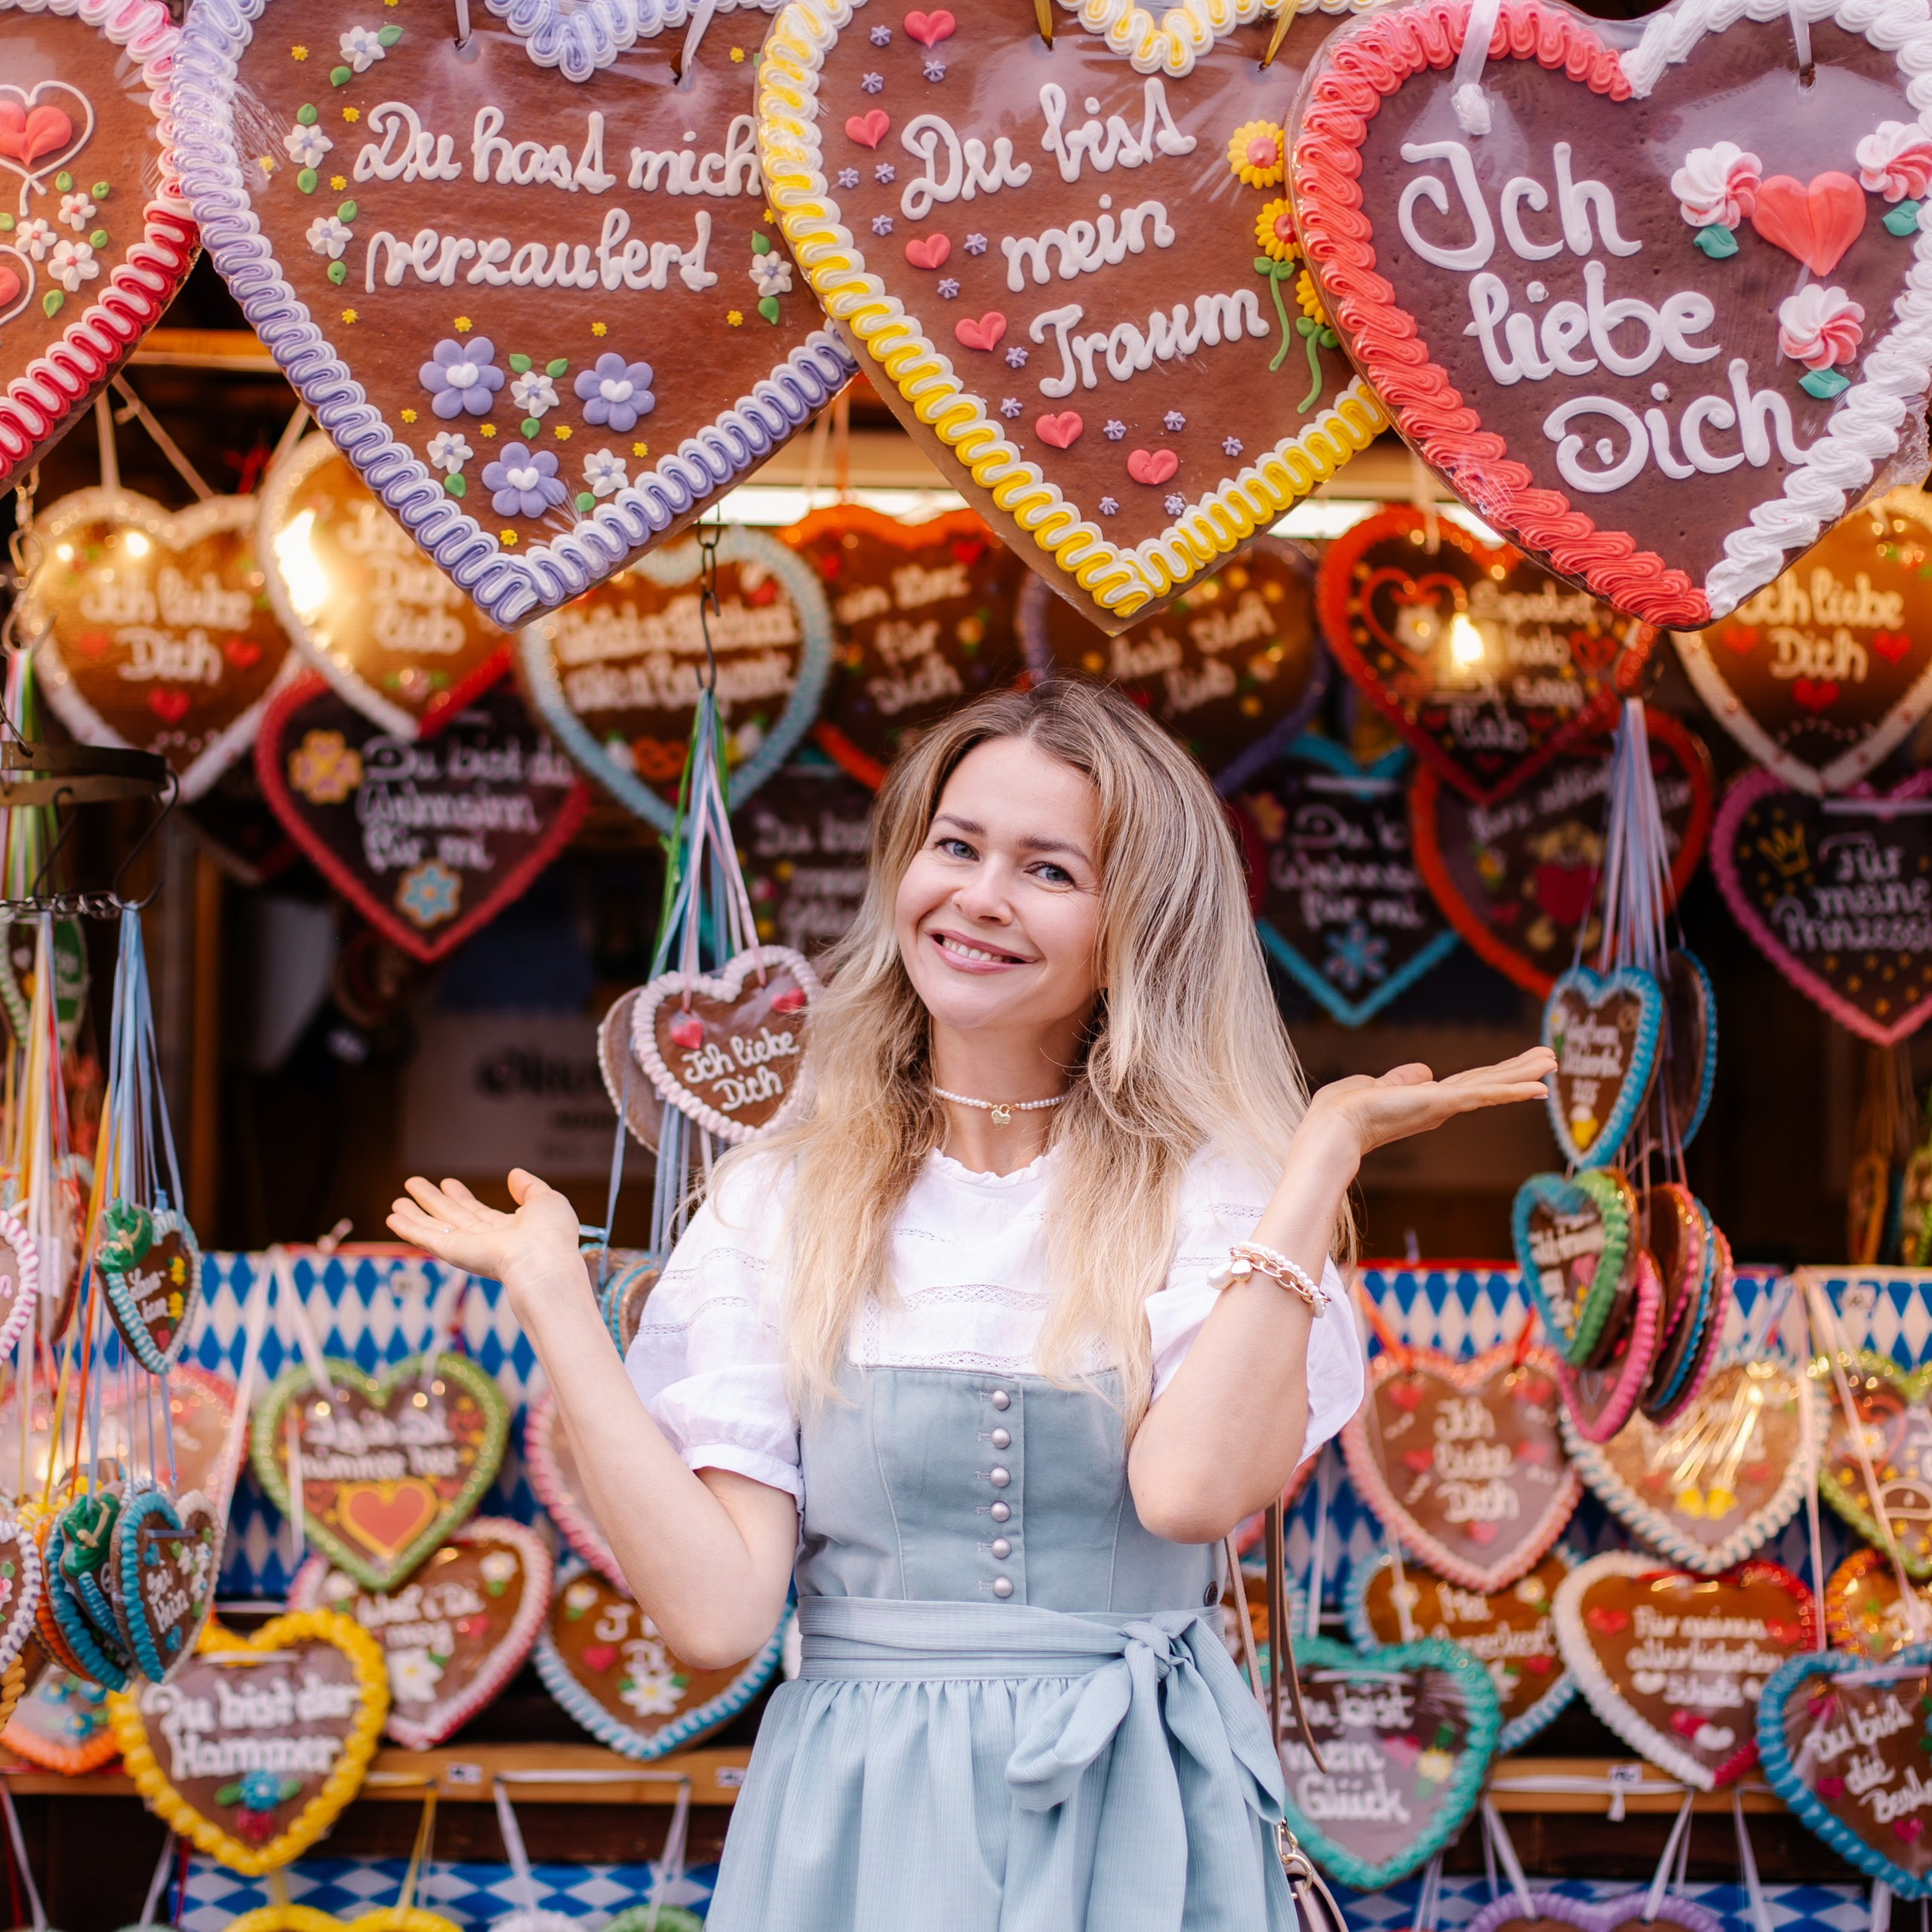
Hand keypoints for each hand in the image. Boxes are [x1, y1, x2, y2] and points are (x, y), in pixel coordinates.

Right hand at [385, 1169, 587, 1328]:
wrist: (542, 1260)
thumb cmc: (552, 1234)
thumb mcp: (546, 1200)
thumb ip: (529, 1187)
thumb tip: (514, 1174)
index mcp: (510, 1230)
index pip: (479, 1212)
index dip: (462, 1197)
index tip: (449, 1183)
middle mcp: (485, 1241)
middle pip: (453, 1217)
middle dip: (434, 1201)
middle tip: (414, 1184)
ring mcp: (467, 1248)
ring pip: (435, 1227)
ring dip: (415, 1214)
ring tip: (397, 1200)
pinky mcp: (452, 1252)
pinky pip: (425, 1237)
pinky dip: (408, 1228)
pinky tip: (393, 1218)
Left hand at [1302, 1046, 1555, 1169]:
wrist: (1333, 1129)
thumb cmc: (1344, 1110)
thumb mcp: (1376, 1086)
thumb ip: (1401, 1078)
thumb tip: (1424, 1072)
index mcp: (1426, 1101)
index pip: (1468, 1084)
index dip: (1494, 1075)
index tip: (1518, 1068)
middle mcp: (1440, 1106)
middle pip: (1487, 1083)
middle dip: (1519, 1071)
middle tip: (1551, 1058)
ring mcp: (1444, 1106)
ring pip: (1492, 1086)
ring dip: (1523, 1075)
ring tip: (1552, 1062)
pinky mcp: (1443, 1104)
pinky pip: (1484, 1095)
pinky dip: (1511, 1090)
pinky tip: (1538, 1087)